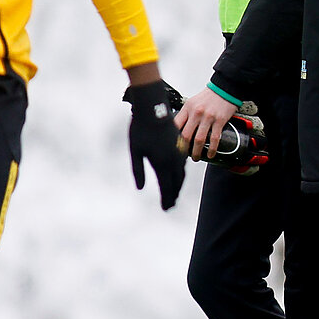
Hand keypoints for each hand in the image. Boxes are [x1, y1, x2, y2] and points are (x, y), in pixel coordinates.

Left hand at [123, 80, 186, 209]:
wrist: (153, 109)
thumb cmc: (140, 130)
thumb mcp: (135, 152)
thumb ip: (138, 171)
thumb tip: (141, 188)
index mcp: (162, 163)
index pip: (167, 187)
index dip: (167, 199)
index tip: (166, 209)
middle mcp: (173, 160)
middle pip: (176, 182)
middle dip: (173, 195)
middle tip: (170, 205)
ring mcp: (179, 152)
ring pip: (181, 173)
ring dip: (178, 184)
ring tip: (173, 192)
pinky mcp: (180, 145)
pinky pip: (183, 164)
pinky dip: (180, 173)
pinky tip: (176, 174)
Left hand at [176, 85, 240, 160]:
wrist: (225, 88)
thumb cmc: (209, 96)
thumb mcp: (192, 102)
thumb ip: (186, 114)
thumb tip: (179, 129)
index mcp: (187, 108)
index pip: (175, 125)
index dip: (173, 138)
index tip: (173, 146)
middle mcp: (196, 113)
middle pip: (186, 135)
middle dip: (183, 148)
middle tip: (184, 155)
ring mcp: (208, 117)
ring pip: (199, 139)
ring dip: (196, 151)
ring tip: (196, 157)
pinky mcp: (220, 121)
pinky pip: (214, 138)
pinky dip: (212, 148)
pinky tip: (210, 154)